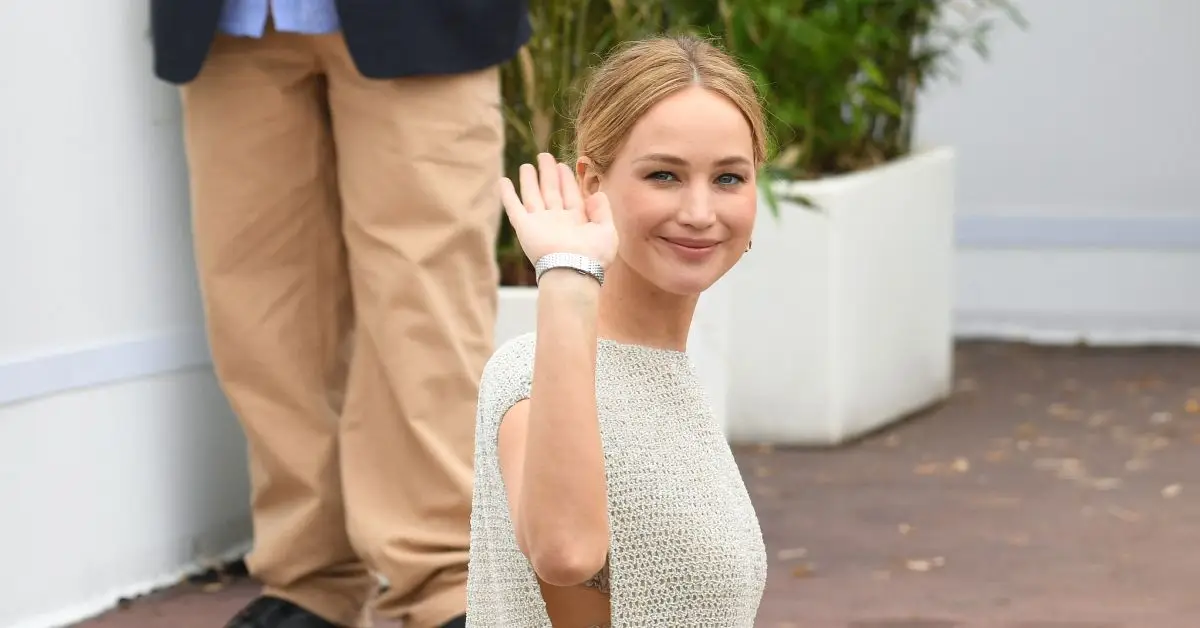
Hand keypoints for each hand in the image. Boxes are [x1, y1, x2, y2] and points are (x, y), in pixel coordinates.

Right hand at [500, 153, 618, 268]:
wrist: (573, 271)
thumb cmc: (593, 255)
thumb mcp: (607, 231)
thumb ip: (603, 211)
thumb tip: (596, 193)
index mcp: (576, 220)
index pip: (570, 194)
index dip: (566, 179)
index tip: (562, 164)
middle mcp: (557, 220)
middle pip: (551, 191)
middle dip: (548, 173)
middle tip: (544, 156)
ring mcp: (540, 223)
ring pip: (533, 195)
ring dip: (529, 180)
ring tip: (527, 165)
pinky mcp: (524, 227)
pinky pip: (514, 207)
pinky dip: (508, 194)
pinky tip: (503, 181)